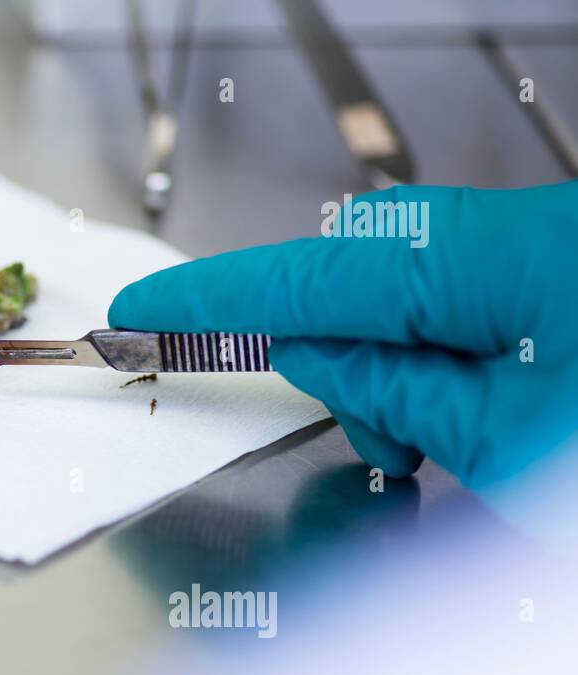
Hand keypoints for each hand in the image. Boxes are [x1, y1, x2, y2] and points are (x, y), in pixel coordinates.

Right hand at [109, 181, 577, 485]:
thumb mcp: (506, 443)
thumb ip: (392, 392)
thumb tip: (314, 355)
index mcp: (483, 257)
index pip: (299, 277)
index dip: (207, 302)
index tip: (139, 314)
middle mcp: (506, 228)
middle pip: (356, 276)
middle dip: (338, 356)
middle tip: (385, 442)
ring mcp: (537, 240)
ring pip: (409, 290)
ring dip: (402, 369)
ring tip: (452, 446)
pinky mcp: (557, 265)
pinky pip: (463, 296)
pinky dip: (447, 356)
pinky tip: (487, 413)